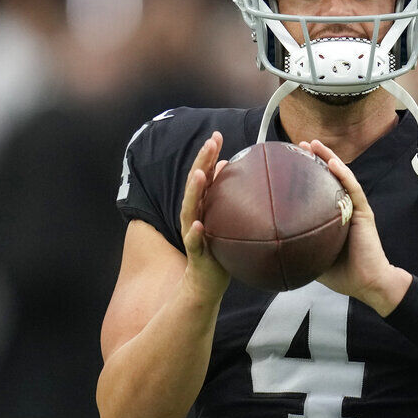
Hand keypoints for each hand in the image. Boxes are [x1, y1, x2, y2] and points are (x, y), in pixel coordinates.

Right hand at [180, 131, 230, 298]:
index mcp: (202, 205)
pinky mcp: (196, 252)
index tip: (216, 135)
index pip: (204, 175)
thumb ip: (222, 193)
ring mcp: (193, 232)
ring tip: (200, 175)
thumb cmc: (219, 247)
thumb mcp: (223, 218)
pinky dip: (194, 232)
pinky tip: (198, 224)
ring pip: (190, 208)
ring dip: (194, 191)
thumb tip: (227, 165)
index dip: (208, 155)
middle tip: (211, 142)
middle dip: (201, 162)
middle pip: (195, 184)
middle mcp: (194, 214)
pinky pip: (194, 241)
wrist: (206, 282)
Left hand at [300, 139, 411, 315]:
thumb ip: (297, 247)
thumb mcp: (311, 257)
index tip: (288, 161)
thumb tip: (267, 246)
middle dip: (315, 158)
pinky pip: (353, 190)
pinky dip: (343, 174)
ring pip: (341, 176)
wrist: (367, 283)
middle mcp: (343, 207)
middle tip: (299, 145)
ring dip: (328, 158)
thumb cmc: (342, 273)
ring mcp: (354, 207)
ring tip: (313, 144)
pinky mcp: (363, 212)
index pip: (317, 189)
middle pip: (329, 176)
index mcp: (331, 215)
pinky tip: (333, 163)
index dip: (305, 173)